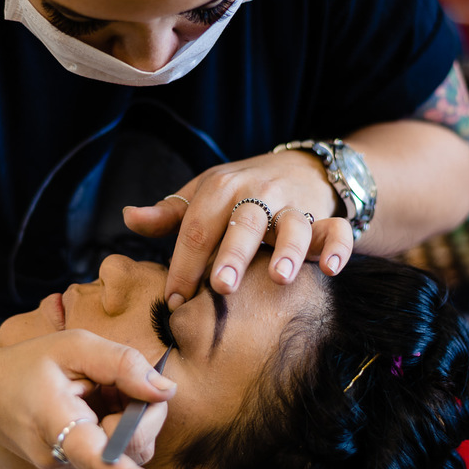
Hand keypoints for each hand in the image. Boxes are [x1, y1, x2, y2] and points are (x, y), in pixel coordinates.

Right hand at [0, 330, 176, 468]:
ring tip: (93, 390)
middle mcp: (64, 462)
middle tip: (111, 378)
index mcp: (57, 426)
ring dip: (127, 417)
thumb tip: (166, 391)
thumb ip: (122, 364)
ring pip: (129, 452)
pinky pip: (117, 454)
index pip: (100, 461)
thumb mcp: (73, 346)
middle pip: (131, 449)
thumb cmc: (27, 367)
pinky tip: (91, 405)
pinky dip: (116, 426)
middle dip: (140, 410)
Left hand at [123, 150, 353, 306]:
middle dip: (232, 254)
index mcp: (219, 190)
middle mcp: (256, 194)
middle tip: (221, 286)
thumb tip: (129, 218)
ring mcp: (292, 206)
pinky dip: (338, 247)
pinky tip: (332, 270)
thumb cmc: (239, 194)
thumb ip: (168, 214)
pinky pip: (336, 230)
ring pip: (292, 225)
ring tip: (280, 278)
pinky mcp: (324, 217)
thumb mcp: (201, 195)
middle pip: (243, 223)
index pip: (196, 228)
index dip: (184, 263)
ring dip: (287, 250)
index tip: (174, 299)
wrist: (299, 169)